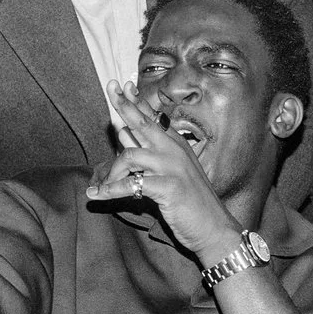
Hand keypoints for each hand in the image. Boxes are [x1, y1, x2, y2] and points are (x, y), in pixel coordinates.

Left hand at [85, 84, 241, 261]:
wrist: (214, 229)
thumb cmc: (191, 203)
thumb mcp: (171, 174)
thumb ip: (149, 156)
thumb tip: (125, 138)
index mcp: (176, 146)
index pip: (153, 118)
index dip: (135, 100)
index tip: (120, 85)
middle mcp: (174, 151)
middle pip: (143, 122)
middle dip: (124, 105)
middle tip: (110, 88)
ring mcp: (172, 167)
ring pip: (130, 155)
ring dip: (111, 173)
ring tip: (101, 188)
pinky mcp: (168, 187)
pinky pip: (131, 184)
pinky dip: (112, 190)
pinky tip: (98, 195)